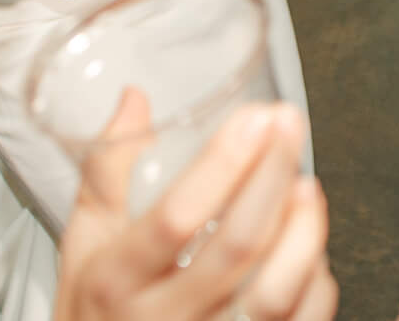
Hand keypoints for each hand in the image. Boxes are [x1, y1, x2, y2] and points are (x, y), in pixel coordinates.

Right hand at [58, 92, 334, 320]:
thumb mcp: (85, 243)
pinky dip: (313, 283)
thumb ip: (107, 171)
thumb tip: (136, 100)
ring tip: (306, 187)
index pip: (175, 217)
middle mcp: (160, 320)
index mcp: (116, 280)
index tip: (254, 118)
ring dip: (302, 233)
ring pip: (273, 294)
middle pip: (235, 247)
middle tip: (289, 127)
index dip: (222, 163)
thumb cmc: (98, 308)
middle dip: (272, 176)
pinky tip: (310, 250)